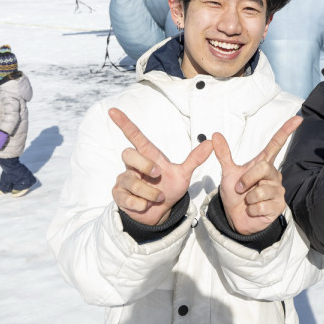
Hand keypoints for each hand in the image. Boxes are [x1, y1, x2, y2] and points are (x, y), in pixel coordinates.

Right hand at [109, 107, 213, 226]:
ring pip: (130, 180)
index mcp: (147, 155)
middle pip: (128, 153)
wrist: (161, 212)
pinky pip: (127, 198)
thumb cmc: (169, 188)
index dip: (124, 123)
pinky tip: (145, 204)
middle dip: (144, 165)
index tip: (113, 111)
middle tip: (158, 175)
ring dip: (149, 192)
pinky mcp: (119, 195)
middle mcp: (133, 164)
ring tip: (157, 197)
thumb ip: (195, 158)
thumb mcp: (183, 174)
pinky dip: (141, 204)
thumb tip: (211, 142)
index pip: (134, 135)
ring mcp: (124, 179)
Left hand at [213, 116, 301, 235]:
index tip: (298, 118)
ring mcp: (277, 190)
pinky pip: (262, 205)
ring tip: (248, 201)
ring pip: (262, 190)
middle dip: (247, 179)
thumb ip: (223, 154)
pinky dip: (252, 209)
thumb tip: (215, 135)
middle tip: (240, 188)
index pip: (276, 144)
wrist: (235, 217)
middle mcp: (273, 175)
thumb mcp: (228, 173)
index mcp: (263, 164)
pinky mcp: (279, 206)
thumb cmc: (235, 194)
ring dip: (248, 198)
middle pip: (263, 168)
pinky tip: (253, 210)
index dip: (286, 130)